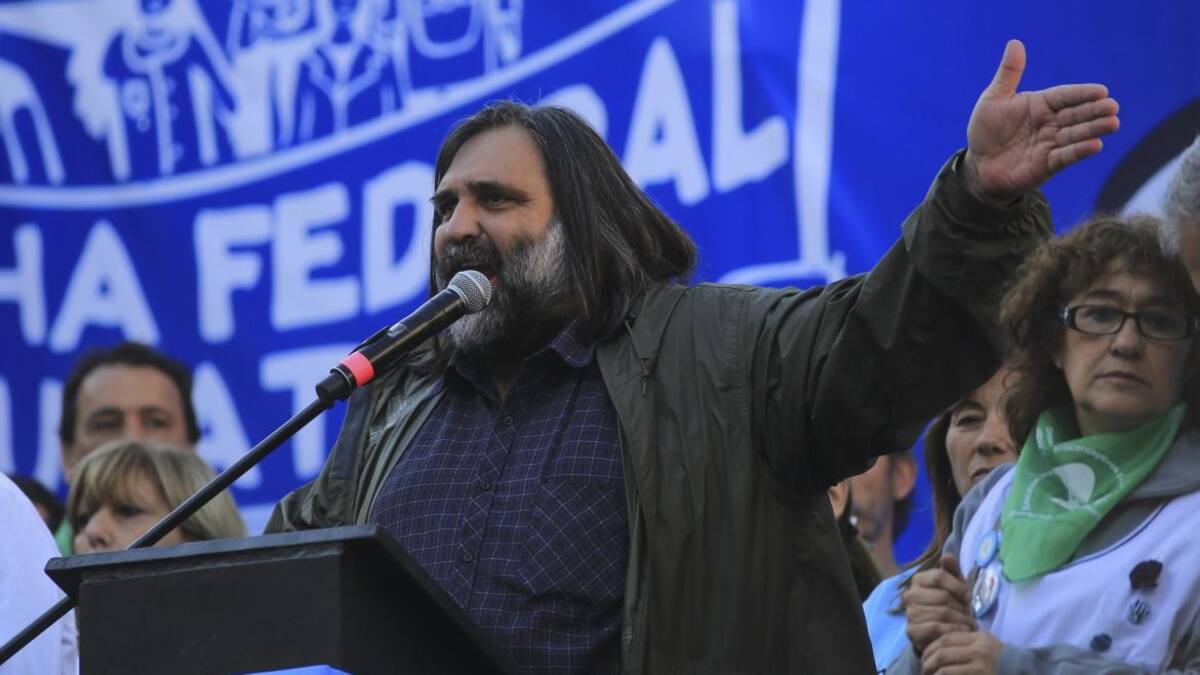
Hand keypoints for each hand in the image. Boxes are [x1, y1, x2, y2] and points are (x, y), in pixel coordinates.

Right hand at [903, 554, 974, 653]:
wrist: (945, 629)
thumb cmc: (952, 603)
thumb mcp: (955, 584)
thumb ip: (952, 569)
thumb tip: (947, 556)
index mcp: (918, 579)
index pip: (939, 576)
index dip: (958, 586)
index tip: (969, 597)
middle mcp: (910, 595)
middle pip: (943, 596)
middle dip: (961, 607)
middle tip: (969, 614)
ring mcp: (910, 613)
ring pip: (942, 613)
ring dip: (960, 620)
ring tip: (968, 623)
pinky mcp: (912, 630)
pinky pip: (936, 628)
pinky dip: (953, 629)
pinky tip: (961, 630)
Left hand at [920, 630, 1003, 674]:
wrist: (1023, 672)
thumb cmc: (1001, 662)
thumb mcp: (986, 645)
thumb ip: (965, 642)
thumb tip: (937, 647)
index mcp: (979, 638)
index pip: (946, 638)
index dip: (930, 648)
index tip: (924, 656)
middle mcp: (979, 650)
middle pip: (942, 653)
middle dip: (927, 662)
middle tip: (923, 669)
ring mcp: (980, 666)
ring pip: (944, 668)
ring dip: (932, 674)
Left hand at [964, 39, 1119, 202]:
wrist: (977, 166)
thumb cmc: (986, 131)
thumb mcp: (993, 99)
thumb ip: (1009, 74)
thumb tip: (1015, 42)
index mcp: (1040, 104)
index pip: (1065, 96)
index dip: (1082, 94)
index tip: (1101, 91)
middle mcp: (1050, 123)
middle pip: (1076, 114)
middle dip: (1095, 111)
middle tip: (1113, 107)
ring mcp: (1050, 144)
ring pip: (1076, 135)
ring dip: (1094, 129)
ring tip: (1113, 123)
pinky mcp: (1047, 165)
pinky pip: (1065, 157)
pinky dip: (1079, 151)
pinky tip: (1095, 145)